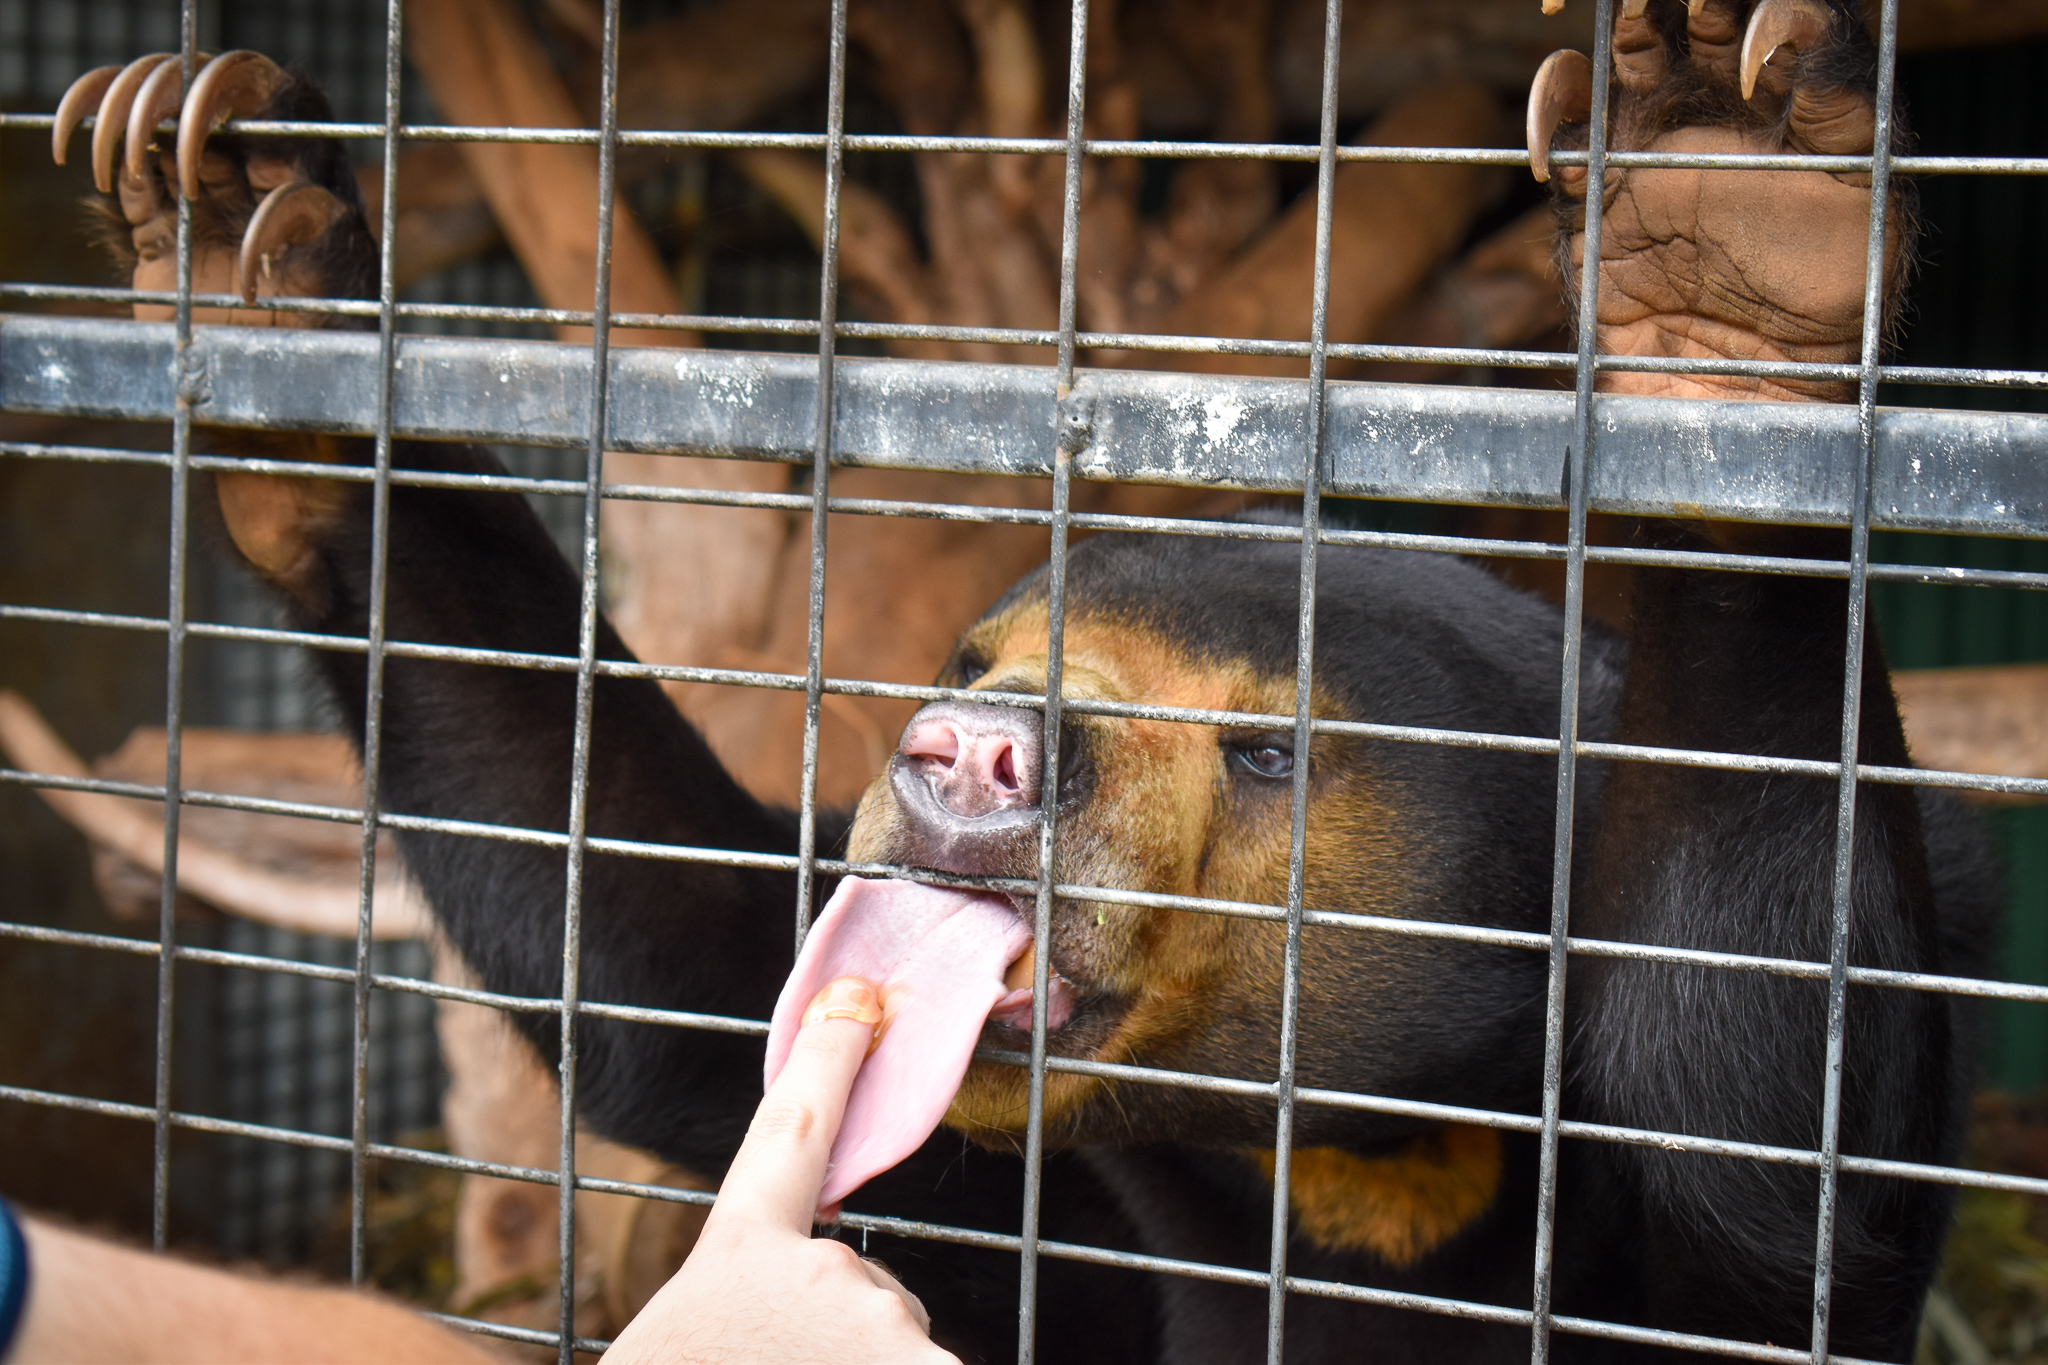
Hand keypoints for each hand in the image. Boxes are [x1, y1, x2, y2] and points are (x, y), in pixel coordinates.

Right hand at [604, 977, 956, 1363]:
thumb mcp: (673, 1338)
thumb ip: (735, 1292)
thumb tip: (767, 1293)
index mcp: (737, 1251)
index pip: (791, 1132)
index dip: (828, 1062)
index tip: (858, 998)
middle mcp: (820, 1272)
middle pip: (861, 1284)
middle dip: (838, 1332)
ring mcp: (881, 1324)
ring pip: (893, 1340)